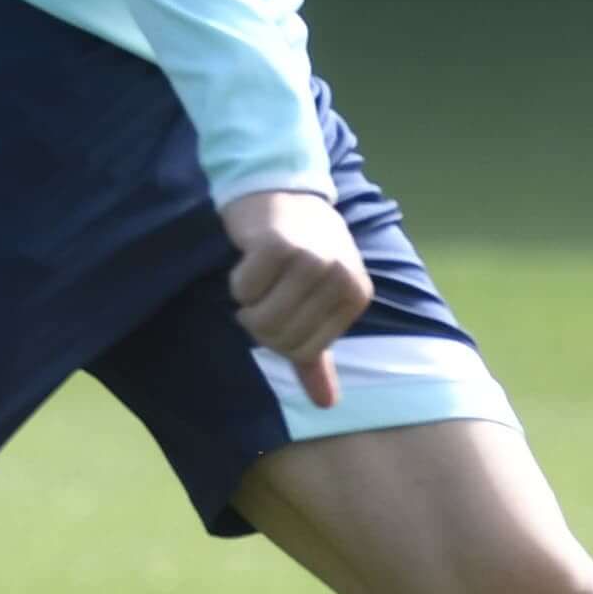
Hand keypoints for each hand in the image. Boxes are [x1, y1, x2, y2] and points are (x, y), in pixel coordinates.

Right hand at [220, 186, 374, 407]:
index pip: (305, 351)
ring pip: (261, 319)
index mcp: (355, 296)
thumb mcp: (318, 299)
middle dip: (260, 322)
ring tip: (258, 277)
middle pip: (281, 338)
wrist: (281, 188)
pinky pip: (243, 290)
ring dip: (247, 302)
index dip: (280, 338)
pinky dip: (238, 279)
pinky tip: (250, 256)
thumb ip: (318, 354)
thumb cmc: (300, 248)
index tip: (280, 306)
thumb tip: (326, 405)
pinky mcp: (278, 245)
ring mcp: (311, 260)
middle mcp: (340, 277)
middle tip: (263, 292)